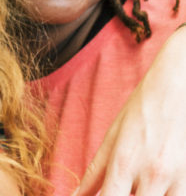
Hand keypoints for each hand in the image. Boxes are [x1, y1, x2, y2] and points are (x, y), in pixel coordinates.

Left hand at [75, 26, 185, 195]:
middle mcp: (151, 175)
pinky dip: (169, 194)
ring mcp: (179, 179)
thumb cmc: (142, 111)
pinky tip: (161, 186)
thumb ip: (94, 173)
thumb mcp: (113, 139)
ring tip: (143, 186)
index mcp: (123, 164)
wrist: (178, 87)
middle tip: (123, 189)